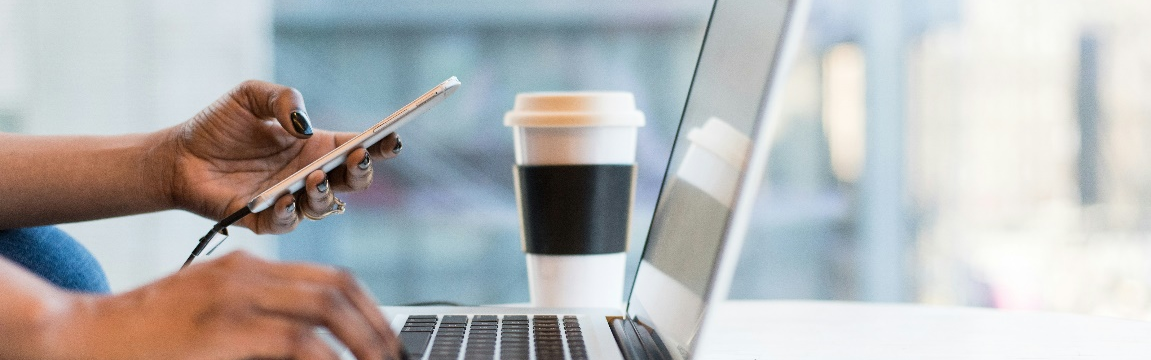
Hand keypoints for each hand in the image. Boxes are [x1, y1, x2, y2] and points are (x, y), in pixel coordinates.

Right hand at [56, 251, 401, 359]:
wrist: (76, 336)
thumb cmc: (142, 335)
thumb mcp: (209, 314)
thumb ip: (259, 320)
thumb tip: (313, 349)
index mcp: (247, 266)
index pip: (330, 278)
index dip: (369, 309)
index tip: (386, 339)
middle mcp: (246, 274)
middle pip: (338, 288)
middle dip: (378, 326)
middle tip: (394, 358)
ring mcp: (235, 298)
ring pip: (326, 310)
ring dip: (365, 343)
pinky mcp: (224, 330)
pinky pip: (297, 343)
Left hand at [161, 80, 401, 233]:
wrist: (178, 156)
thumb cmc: (218, 126)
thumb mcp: (250, 95)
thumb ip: (282, 99)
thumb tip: (304, 125)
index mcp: (315, 147)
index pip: (357, 148)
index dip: (379, 145)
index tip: (392, 138)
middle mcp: (308, 176)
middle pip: (352, 182)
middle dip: (362, 172)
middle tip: (357, 157)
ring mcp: (289, 200)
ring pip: (325, 207)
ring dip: (326, 194)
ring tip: (315, 177)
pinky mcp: (263, 220)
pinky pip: (286, 223)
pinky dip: (289, 212)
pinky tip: (284, 197)